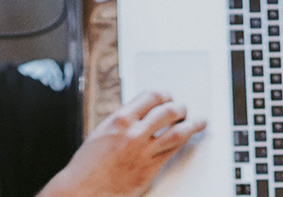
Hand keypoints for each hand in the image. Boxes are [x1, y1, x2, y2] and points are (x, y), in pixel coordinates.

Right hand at [38, 91, 206, 196]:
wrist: (83, 189)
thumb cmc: (89, 163)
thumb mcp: (103, 131)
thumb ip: (124, 121)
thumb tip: (143, 113)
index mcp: (120, 119)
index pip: (151, 96)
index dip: (164, 94)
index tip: (167, 96)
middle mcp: (134, 133)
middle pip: (168, 111)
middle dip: (180, 107)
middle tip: (183, 108)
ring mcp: (144, 152)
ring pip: (178, 132)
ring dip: (191, 124)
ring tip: (198, 122)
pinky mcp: (150, 169)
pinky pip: (173, 152)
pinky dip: (183, 143)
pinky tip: (187, 139)